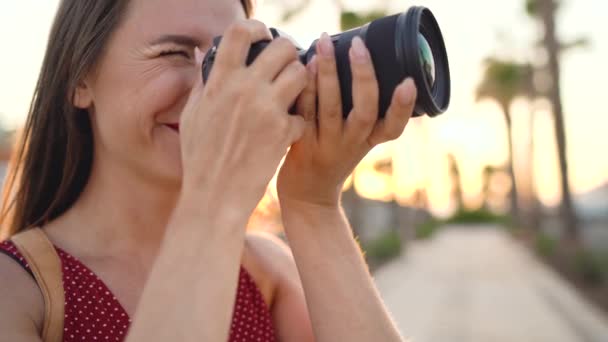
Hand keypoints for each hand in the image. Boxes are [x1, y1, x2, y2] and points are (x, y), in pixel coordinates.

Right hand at [179, 20, 307, 215]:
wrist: (215, 195)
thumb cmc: (200, 157)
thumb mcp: (193, 114)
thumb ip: (203, 81)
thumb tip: (202, 54)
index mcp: (219, 81)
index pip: (240, 33)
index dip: (255, 28)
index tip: (263, 35)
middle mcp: (245, 89)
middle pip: (282, 47)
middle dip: (288, 52)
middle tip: (287, 63)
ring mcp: (267, 109)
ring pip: (301, 73)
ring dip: (300, 80)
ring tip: (293, 92)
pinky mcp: (284, 131)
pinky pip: (303, 113)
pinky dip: (298, 121)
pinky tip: (288, 130)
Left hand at [277, 33, 417, 209]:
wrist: (307, 196)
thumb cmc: (332, 158)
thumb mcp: (356, 140)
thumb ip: (360, 111)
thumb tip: (359, 61)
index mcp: (369, 141)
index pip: (394, 127)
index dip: (403, 107)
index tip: (410, 83)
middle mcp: (351, 144)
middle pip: (364, 112)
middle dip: (363, 76)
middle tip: (359, 46)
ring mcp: (326, 145)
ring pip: (330, 107)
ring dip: (328, 73)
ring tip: (324, 44)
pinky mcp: (301, 144)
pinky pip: (304, 112)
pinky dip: (306, 87)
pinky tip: (304, 65)